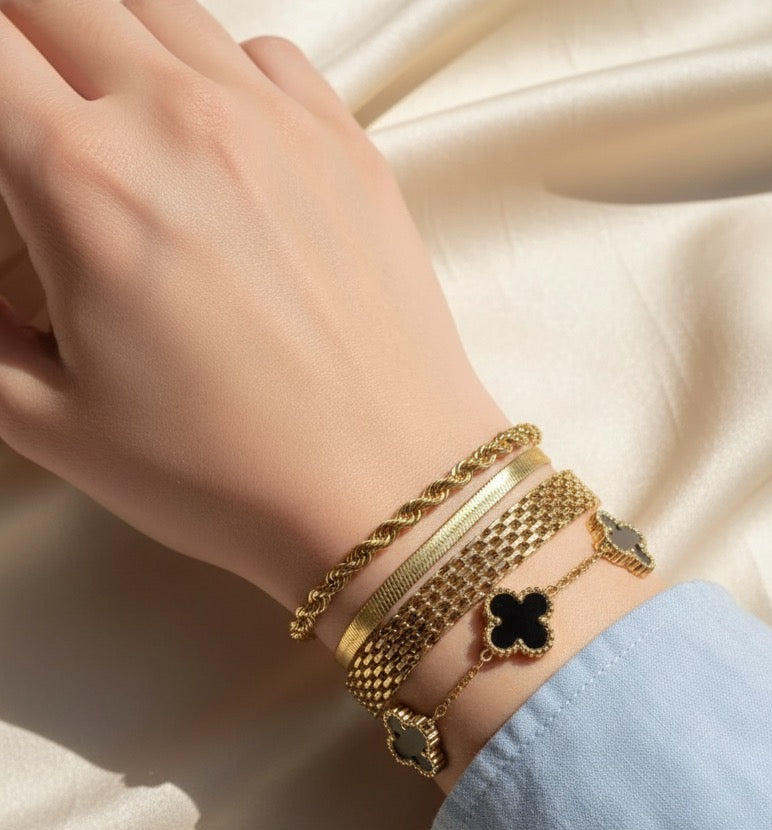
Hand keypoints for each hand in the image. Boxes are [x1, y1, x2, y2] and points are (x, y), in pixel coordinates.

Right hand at [0, 0, 508, 609]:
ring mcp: (272, 121)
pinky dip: (215, 69)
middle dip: (21, 37)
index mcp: (84, 181)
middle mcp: (179, 120)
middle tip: (29, 106)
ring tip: (106, 115)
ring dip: (107, 39)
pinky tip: (212, 136)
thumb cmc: (232, 476)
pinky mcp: (344, 142)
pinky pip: (258, 51)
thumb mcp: (55, 424)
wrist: (388, 492)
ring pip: (155, 7)